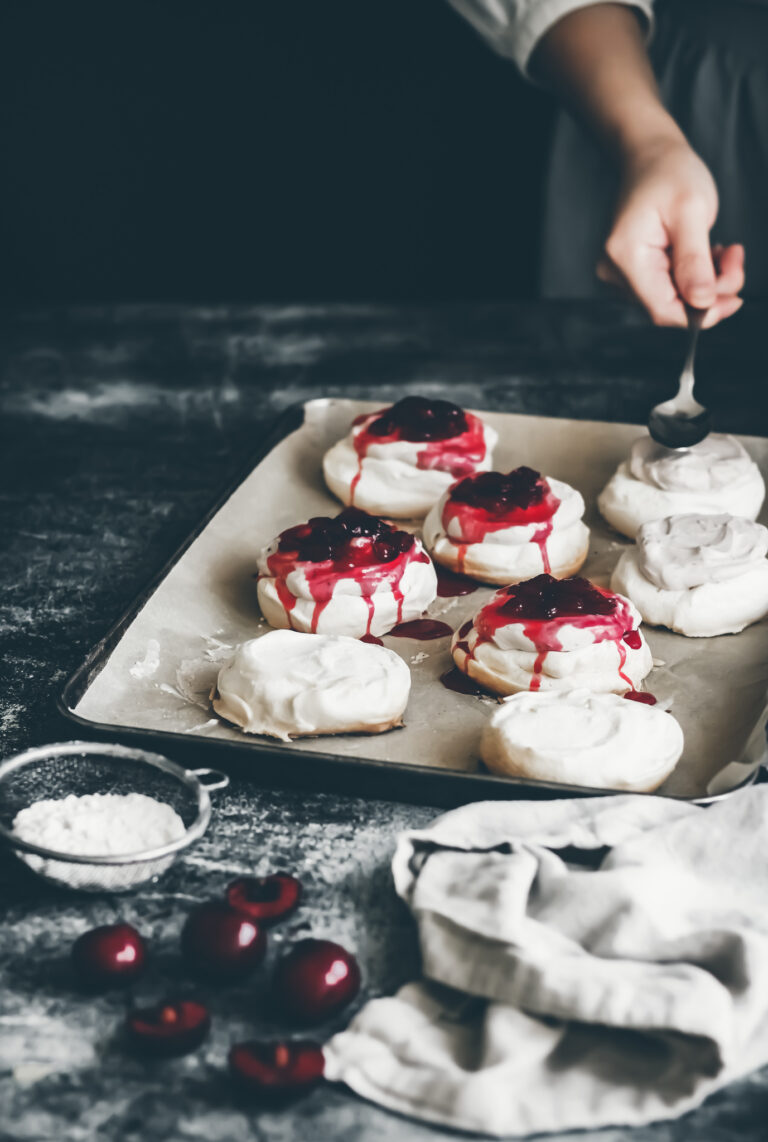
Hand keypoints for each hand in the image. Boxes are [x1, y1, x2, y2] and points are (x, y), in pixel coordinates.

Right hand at [596, 137, 744, 326]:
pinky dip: (695, 277)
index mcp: (625, 257)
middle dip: (710, 291)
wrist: (651, 157)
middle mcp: (615, 272)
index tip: (735, 297)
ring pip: (673, 299)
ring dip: (706, 282)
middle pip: (670, 306)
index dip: (701, 313)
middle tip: (735, 261)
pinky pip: (669, 288)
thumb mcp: (692, 211)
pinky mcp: (633, 272)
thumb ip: (695, 261)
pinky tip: (708, 255)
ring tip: (726, 253)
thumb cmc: (670, 174)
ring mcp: (622, 274)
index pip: (663, 309)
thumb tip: (702, 303)